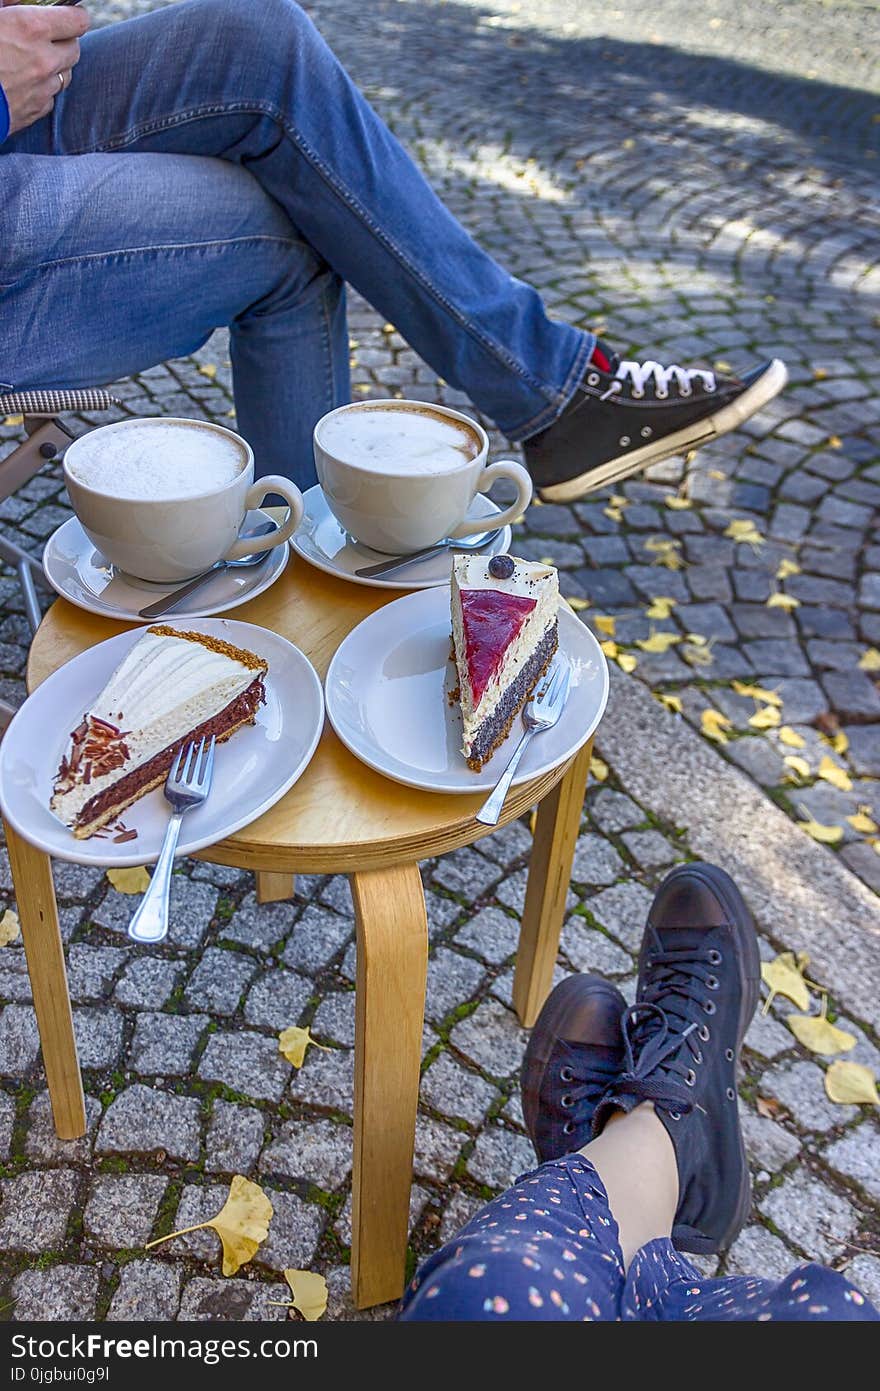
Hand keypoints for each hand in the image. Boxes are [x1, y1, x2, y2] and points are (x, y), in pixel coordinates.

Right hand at [0, 3, 89, 135]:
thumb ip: (6, 4)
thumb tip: (17, 1)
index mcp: (31, 28)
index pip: (78, 20)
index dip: (73, 15)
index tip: (67, 14)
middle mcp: (44, 59)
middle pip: (75, 48)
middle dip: (64, 40)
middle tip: (45, 37)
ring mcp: (42, 88)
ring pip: (65, 74)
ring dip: (55, 66)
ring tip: (31, 60)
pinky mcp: (36, 111)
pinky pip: (50, 97)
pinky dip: (43, 89)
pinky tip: (24, 82)